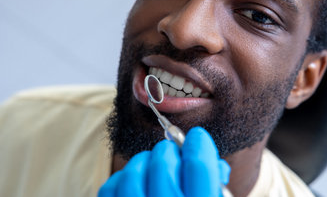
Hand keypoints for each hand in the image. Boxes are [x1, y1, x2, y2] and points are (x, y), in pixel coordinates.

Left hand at [98, 127, 230, 196]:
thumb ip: (215, 185)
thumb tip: (209, 158)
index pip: (198, 167)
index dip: (198, 144)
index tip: (197, 138)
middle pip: (163, 165)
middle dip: (168, 151)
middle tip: (172, 154)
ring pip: (133, 173)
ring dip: (143, 162)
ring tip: (152, 168)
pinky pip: (111, 188)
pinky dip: (122, 178)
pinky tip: (136, 184)